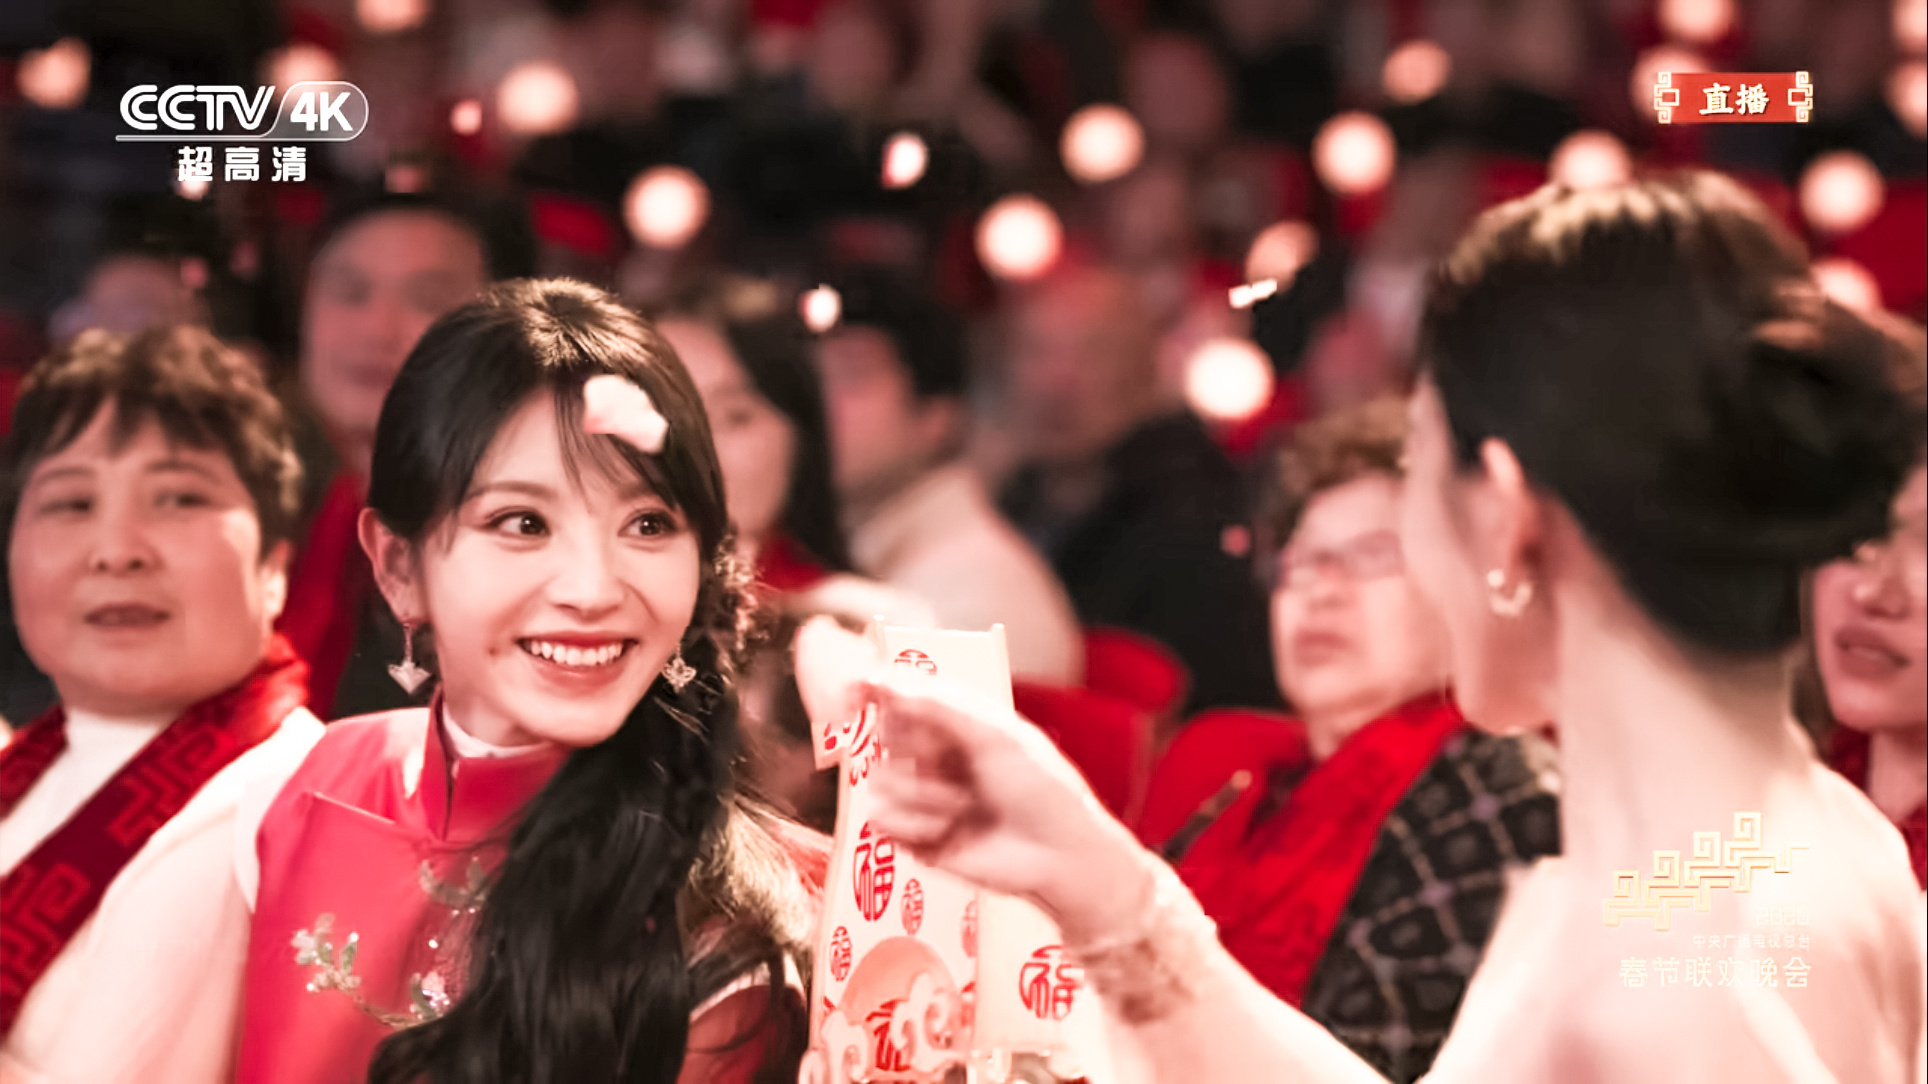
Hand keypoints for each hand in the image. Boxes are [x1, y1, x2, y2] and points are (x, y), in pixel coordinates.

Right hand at [865, 673, 1156, 944]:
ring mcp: (923, 796)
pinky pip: (881, 821)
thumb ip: (936, 704)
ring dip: (924, 795)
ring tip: (964, 806)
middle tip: (950, 762)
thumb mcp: (994, 734)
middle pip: (884, 736)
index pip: (900, 695)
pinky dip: (915, 825)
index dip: (872, 688)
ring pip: (881, 781)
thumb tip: (881, 676)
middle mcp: (934, 755)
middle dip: (914, 749)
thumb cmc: (1040, 787)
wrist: (1058, 855)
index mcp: (955, 722)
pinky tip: (949, 831)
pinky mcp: (915, 837)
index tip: (854, 689)